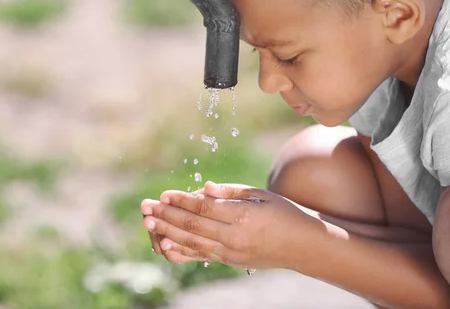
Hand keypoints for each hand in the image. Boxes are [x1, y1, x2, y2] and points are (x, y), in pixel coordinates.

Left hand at [141, 181, 312, 269]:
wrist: (303, 246)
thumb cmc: (283, 212)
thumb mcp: (260, 195)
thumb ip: (231, 191)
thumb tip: (204, 187)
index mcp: (243, 216)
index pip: (204, 208)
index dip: (182, 200)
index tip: (164, 194)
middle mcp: (235, 237)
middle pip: (193, 225)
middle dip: (167, 215)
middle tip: (146, 208)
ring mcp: (231, 252)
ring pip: (193, 242)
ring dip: (168, 232)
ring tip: (149, 223)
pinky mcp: (230, 261)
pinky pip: (201, 256)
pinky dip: (181, 250)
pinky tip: (164, 244)